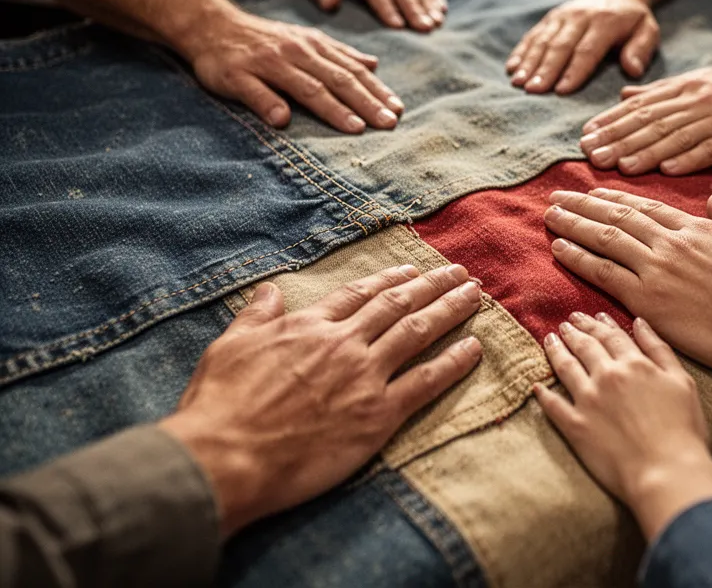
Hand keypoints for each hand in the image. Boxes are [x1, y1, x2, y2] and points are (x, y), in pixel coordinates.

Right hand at [160, 264, 483, 538]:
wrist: (225, 456)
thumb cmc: (220, 405)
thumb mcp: (229, 346)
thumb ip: (256, 315)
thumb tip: (270, 290)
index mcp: (309, 326)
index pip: (358, 294)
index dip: (389, 279)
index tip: (411, 271)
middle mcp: (343, 344)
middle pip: (398, 305)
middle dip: (433, 285)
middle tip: (461, 273)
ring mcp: (364, 377)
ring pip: (418, 333)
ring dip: (450, 310)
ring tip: (476, 295)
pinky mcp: (377, 416)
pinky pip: (426, 382)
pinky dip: (454, 363)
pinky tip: (474, 348)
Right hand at [183, 8, 403, 132]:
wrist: (211, 25)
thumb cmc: (264, 40)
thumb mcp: (305, 40)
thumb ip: (338, 54)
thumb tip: (374, 64)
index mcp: (313, 47)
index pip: (351, 71)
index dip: (376, 90)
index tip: (398, 109)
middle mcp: (295, 53)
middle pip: (336, 80)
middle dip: (365, 102)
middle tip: (388, 123)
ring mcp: (266, 64)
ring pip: (304, 86)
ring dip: (331, 108)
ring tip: (355, 127)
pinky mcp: (236, 75)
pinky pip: (254, 91)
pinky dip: (269, 104)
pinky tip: (283, 121)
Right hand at [505, 0, 659, 94]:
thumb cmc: (632, 19)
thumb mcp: (648, 30)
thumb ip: (641, 49)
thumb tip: (632, 70)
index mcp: (606, 22)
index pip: (587, 49)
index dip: (574, 70)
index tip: (561, 90)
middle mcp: (580, 17)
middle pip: (560, 46)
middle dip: (545, 69)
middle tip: (533, 90)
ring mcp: (562, 16)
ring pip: (543, 40)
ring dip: (529, 62)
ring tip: (518, 82)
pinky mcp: (550, 18)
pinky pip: (533, 35)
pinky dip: (521, 51)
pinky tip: (511, 67)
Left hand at [535, 312, 711, 539]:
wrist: (667, 471)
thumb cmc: (682, 430)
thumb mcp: (682, 382)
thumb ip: (659, 350)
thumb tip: (640, 323)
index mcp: (634, 364)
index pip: (613, 336)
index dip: (601, 324)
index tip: (592, 315)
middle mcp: (607, 376)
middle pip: (586, 346)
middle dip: (575, 331)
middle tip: (566, 323)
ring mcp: (588, 400)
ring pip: (565, 367)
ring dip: (556, 351)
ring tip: (549, 340)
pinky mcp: (575, 427)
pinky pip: (553, 405)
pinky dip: (543, 394)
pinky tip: (536, 387)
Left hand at [542, 188, 711, 394]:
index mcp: (697, 229)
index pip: (647, 208)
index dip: (616, 199)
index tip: (595, 192)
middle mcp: (671, 242)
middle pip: (618, 217)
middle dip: (585, 204)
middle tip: (558, 195)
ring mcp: (656, 268)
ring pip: (604, 238)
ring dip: (573, 224)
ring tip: (550, 214)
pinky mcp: (647, 299)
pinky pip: (603, 272)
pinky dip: (578, 257)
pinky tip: (558, 248)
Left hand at [579, 66, 711, 174]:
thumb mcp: (699, 83)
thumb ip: (661, 92)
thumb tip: (624, 95)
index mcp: (685, 89)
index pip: (640, 106)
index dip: (612, 121)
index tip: (586, 136)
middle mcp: (697, 101)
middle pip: (651, 121)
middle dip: (619, 138)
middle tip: (590, 155)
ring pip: (676, 135)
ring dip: (647, 152)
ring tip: (620, 166)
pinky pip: (711, 149)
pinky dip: (689, 159)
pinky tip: (667, 170)